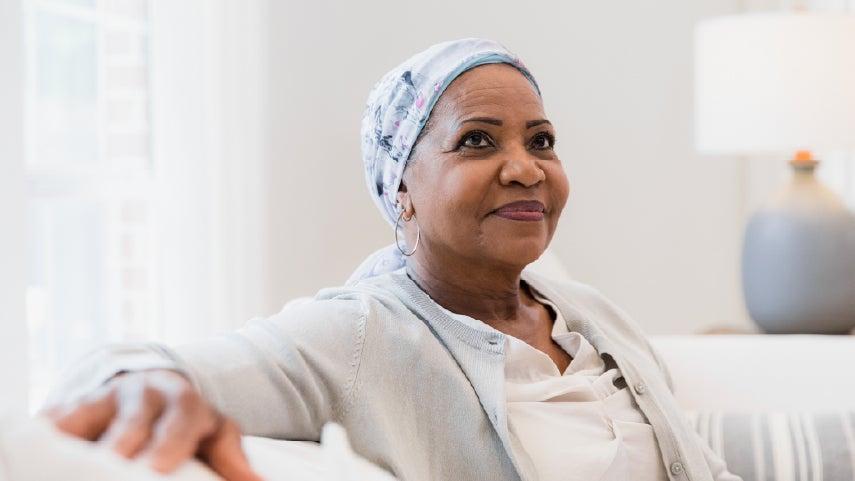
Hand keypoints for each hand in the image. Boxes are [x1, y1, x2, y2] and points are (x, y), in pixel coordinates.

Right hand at [42, 370, 262, 480]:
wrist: (153, 389)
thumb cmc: (188, 423)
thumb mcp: (214, 434)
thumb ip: (231, 459)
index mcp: (185, 402)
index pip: (183, 416)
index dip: (171, 440)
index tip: (158, 467)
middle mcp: (145, 393)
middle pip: (134, 417)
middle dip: (123, 442)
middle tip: (115, 463)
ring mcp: (107, 397)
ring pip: (92, 413)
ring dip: (83, 436)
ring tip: (77, 461)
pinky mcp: (75, 406)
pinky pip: (60, 416)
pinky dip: (54, 428)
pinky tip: (49, 445)